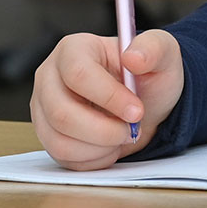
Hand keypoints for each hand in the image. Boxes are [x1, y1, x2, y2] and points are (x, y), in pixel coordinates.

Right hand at [29, 29, 183, 169]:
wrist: (141, 105)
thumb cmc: (147, 76)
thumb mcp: (163, 54)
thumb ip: (153, 49)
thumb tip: (133, 57)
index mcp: (74, 49)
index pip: (79, 74)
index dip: (109, 97)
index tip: (136, 111)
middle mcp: (50, 78)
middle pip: (62, 113)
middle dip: (104, 130)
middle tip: (131, 130)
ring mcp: (44, 109)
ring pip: (59, 140)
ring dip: (99, 146)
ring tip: (122, 135)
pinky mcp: (46, 135)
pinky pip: (62, 157)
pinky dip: (93, 158)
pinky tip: (110, 145)